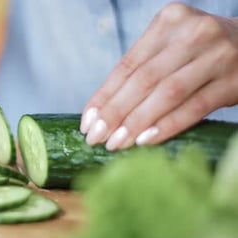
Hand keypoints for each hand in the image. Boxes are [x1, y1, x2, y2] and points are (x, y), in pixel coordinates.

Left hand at [80, 2, 237, 150]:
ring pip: (167, 93)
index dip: (104, 96)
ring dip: (137, 122)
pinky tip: (146, 141)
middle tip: (96, 138)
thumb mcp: (172, 46)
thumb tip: (102, 111)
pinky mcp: (235, 81)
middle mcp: (193, 32)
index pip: (127, 65)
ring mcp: (218, 55)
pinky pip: (195, 107)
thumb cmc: (200, 51)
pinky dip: (167, 125)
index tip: (86, 122)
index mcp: (169, 20)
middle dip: (114, 112)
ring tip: (116, 143)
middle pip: (143, 79)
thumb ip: (144, 68)